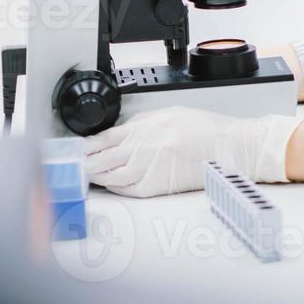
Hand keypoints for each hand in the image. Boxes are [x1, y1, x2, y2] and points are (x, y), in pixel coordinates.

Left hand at [82, 107, 300, 198]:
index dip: (87, 146)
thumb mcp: (171, 114)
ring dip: (97, 178)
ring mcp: (150, 167)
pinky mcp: (159, 186)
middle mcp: (145, 147)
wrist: (230, 146)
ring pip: (112, 176)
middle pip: (103, 159)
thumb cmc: (206, 129)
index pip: (105, 137)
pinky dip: (117, 189)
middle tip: (73, 168)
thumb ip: (143, 123)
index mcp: (146, 126)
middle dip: (86, 164)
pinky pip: (129, 190)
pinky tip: (110, 186)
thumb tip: (121, 132)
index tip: (76, 150)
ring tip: (86, 177)